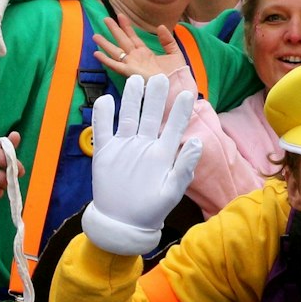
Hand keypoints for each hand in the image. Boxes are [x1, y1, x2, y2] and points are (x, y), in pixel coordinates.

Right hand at [83, 73, 202, 256]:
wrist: (121, 224)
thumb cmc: (150, 209)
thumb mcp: (171, 191)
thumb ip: (184, 167)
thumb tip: (198, 142)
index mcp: (162, 153)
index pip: (173, 127)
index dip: (179, 111)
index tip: (187, 93)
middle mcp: (144, 145)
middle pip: (150, 115)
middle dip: (154, 97)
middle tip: (159, 77)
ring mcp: (124, 147)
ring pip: (128, 117)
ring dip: (131, 99)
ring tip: (135, 81)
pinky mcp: (105, 152)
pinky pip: (102, 129)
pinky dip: (102, 115)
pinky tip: (105, 100)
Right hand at [94, 18, 181, 80]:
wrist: (176, 85)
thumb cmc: (177, 73)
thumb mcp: (174, 52)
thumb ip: (167, 40)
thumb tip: (160, 26)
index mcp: (145, 53)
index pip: (133, 37)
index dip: (126, 26)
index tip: (120, 15)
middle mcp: (136, 57)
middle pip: (122, 40)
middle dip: (114, 30)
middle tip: (105, 18)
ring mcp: (132, 64)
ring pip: (116, 51)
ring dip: (105, 43)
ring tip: (95, 35)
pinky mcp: (130, 72)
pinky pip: (115, 65)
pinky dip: (105, 59)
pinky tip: (96, 53)